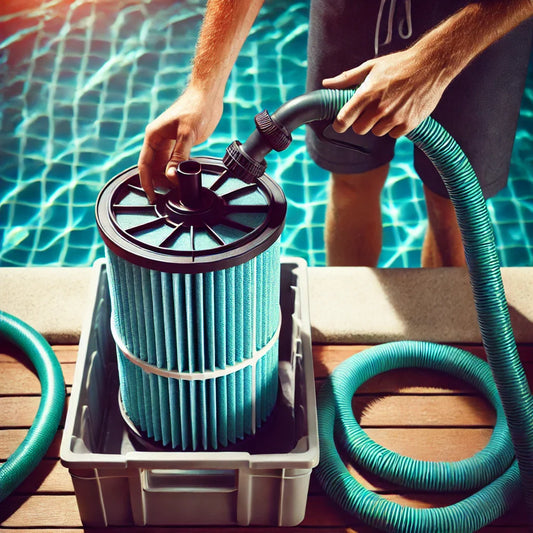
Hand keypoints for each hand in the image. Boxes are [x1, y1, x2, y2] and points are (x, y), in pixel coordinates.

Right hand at [138, 86, 223, 202]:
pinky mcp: (180, 144)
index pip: (144, 165)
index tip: (152, 197)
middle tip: (170, 196)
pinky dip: (178, 172)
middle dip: (159, 183)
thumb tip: (170, 176)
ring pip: (164, 166)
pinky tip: (185, 179)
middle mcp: (158, 141)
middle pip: (154, 168)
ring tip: (178, 190)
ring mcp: (169, 143)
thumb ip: (179, 156)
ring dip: (169, 179)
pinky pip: (175, 162)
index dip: (147, 183)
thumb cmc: (196, 108)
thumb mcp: (187, 134)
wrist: (208, 95)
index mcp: (153, 136)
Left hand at [323, 46, 449, 138]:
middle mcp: (379, 108)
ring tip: (389, 107)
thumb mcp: (370, 67)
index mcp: (366, 94)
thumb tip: (326, 84)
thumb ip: (346, 79)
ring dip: (380, 124)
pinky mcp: (408, 124)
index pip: (344, 119)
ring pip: (377, 132)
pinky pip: (393, 134)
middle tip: (370, 111)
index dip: (340, 125)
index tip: (340, 125)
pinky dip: (395, 127)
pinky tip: (401, 112)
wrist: (432, 64)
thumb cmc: (399, 64)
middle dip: (362, 122)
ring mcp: (394, 117)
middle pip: (359, 130)